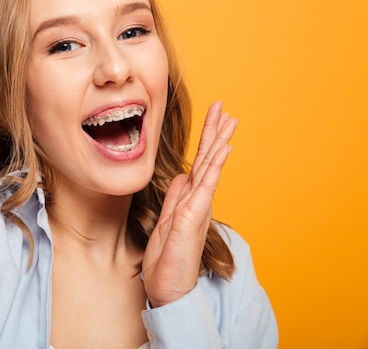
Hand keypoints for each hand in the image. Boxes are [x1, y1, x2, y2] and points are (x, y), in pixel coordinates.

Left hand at [141, 101, 237, 306]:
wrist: (168, 289)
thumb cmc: (167, 261)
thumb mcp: (166, 223)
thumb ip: (176, 199)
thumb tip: (181, 177)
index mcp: (190, 201)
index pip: (199, 164)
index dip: (206, 141)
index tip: (213, 119)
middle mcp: (197, 201)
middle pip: (208, 160)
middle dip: (216, 132)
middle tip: (225, 108)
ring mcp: (198, 207)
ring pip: (211, 167)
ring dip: (220, 141)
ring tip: (230, 119)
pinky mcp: (194, 216)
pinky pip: (207, 185)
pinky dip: (216, 164)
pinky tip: (224, 147)